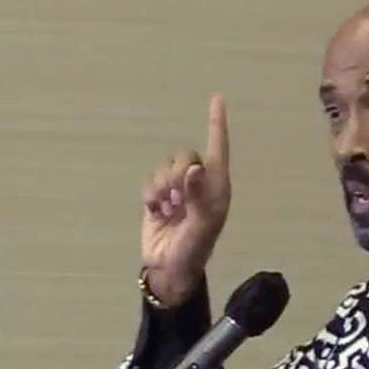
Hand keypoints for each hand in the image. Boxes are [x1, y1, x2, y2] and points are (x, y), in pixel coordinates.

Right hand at [140, 94, 230, 306]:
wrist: (168, 270)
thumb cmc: (193, 251)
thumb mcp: (200, 227)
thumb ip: (197, 197)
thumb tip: (194, 168)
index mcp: (216, 189)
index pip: (217, 150)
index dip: (216, 124)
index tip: (217, 98)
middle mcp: (198, 185)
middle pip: (185, 156)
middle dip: (175, 174)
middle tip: (175, 199)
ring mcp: (177, 190)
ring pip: (165, 167)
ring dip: (161, 186)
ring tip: (166, 209)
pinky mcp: (158, 197)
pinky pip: (150, 181)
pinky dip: (150, 195)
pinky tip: (156, 212)